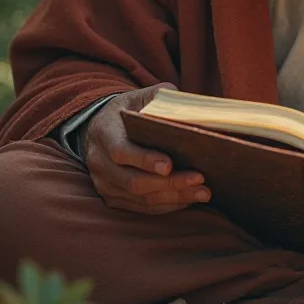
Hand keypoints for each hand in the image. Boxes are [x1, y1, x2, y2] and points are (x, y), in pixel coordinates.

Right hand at [82, 85, 210, 214]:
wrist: (103, 128)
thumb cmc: (131, 110)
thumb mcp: (142, 96)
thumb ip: (163, 98)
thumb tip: (190, 109)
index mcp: (104, 131)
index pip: (121, 151)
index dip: (144, 160)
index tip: (170, 165)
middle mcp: (99, 160)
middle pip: (134, 180)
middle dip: (169, 183)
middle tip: (199, 179)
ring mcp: (103, 182)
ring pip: (140, 197)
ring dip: (174, 197)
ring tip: (203, 192)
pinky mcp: (112, 197)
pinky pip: (141, 207)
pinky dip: (166, 205)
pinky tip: (188, 198)